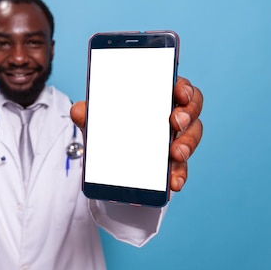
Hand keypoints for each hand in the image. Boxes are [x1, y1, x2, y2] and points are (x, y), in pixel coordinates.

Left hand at [70, 76, 202, 192]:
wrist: (109, 164)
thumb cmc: (111, 130)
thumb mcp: (98, 121)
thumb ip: (88, 114)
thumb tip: (78, 111)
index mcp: (158, 98)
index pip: (179, 87)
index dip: (184, 88)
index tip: (180, 94)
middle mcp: (172, 117)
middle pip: (191, 111)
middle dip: (188, 116)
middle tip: (176, 122)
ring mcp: (175, 141)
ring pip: (191, 139)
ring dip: (188, 145)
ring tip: (176, 154)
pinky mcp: (173, 166)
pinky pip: (182, 169)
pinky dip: (179, 175)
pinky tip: (173, 183)